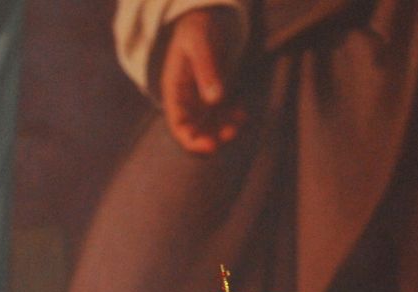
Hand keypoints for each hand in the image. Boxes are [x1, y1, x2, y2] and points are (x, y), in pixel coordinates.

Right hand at [157, 7, 245, 154]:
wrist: (206, 19)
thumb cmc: (198, 29)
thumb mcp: (200, 43)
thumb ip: (206, 69)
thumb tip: (215, 99)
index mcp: (174, 90)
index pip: (178, 124)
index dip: (191, 140)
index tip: (211, 145)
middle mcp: (186, 101)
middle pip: (195, 131)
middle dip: (212, 137)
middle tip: (232, 132)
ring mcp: (201, 101)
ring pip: (211, 127)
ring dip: (225, 129)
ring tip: (240, 118)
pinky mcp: (215, 97)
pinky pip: (223, 116)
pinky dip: (233, 118)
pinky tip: (242, 112)